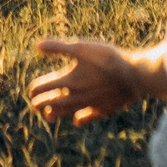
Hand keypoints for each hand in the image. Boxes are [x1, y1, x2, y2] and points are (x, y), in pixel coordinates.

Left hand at [27, 38, 166, 126]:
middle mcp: (76, 96)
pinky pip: (88, 117)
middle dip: (42, 103)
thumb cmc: (107, 59)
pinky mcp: (103, 109)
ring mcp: (89, 105)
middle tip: (34, 104)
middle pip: (54, 103)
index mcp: (68, 81)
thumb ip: (58, 47)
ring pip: (68, 112)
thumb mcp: (81, 47)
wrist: (134, 75)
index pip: (45, 87)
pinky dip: (80, 119)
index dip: (36, 88)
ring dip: (56, 113)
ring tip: (48, 116)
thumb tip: (37, 45)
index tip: (32, 89)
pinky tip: (77, 121)